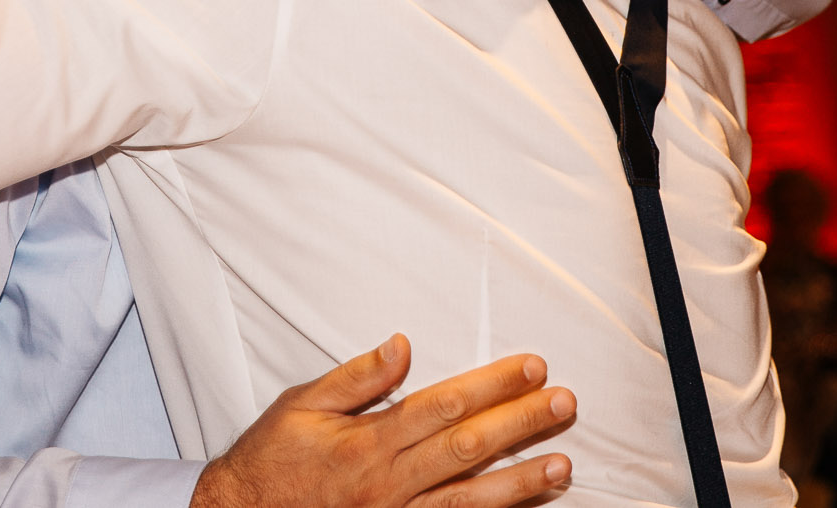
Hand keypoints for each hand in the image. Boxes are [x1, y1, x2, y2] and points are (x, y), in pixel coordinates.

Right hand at [192, 335, 573, 507]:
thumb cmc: (273, 460)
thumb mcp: (303, 405)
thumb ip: (357, 377)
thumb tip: (402, 345)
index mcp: (366, 443)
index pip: (442, 407)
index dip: (491, 386)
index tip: (530, 367)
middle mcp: (387, 485)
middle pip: (466, 450)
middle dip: (520, 425)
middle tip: (563, 403)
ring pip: (470, 502)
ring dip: (520, 483)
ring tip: (563, 465)